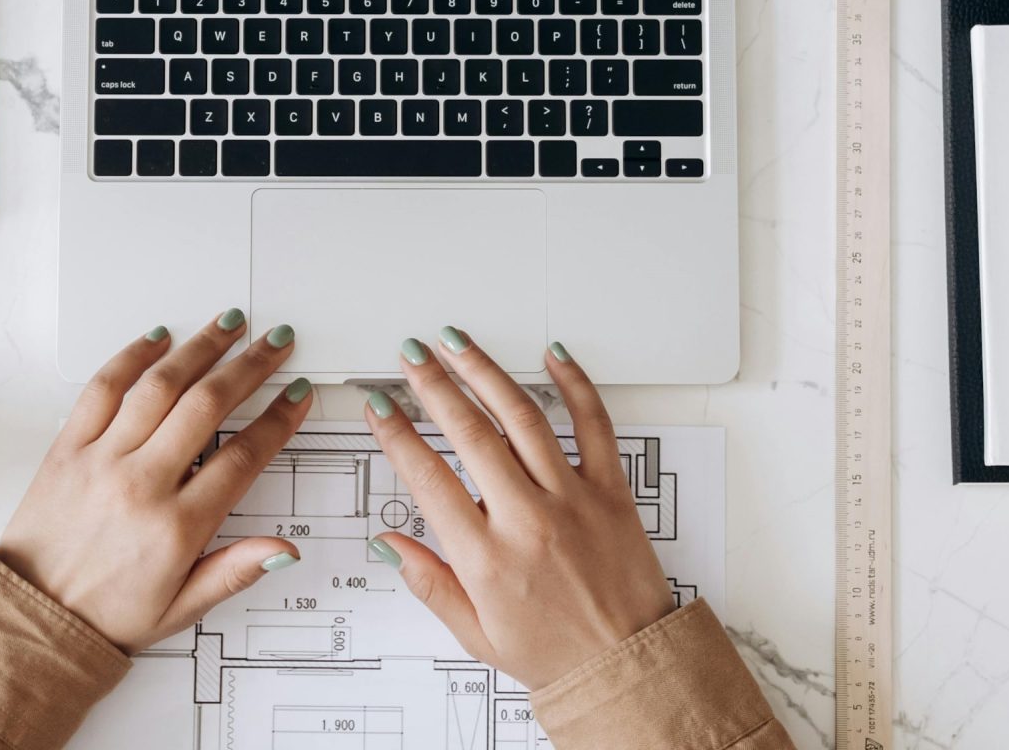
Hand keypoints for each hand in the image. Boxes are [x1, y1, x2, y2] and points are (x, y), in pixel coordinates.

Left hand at [0, 310, 313, 650]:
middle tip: (274, 343)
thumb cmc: (105, 614)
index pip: (242, 457)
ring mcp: (101, 461)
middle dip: (250, 367)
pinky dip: (131, 356)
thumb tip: (283, 550)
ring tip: (228, 325)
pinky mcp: (67, 449)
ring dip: (200, 348)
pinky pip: (102, 389)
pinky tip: (157, 339)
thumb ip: (234, 572)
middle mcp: (141, 485)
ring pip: (160, 386)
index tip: (296, 394)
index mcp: (176, 528)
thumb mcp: (181, 608)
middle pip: (208, 406)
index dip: (277, 419)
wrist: (32, 616)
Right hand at [363, 329, 676, 687]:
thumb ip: (429, 582)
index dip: (397, 435)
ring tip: (457, 343)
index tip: (379, 407)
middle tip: (411, 355)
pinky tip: (552, 357)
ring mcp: (572, 499)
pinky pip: (594, 425)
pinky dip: (575, 385)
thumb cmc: (555, 654)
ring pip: (523, 417)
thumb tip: (388, 543)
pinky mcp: (612, 491)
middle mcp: (527, 519)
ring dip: (485, 372)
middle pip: (469, 433)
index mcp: (486, 558)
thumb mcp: (475, 634)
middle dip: (433, 385)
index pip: (428, 479)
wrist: (629, 666)